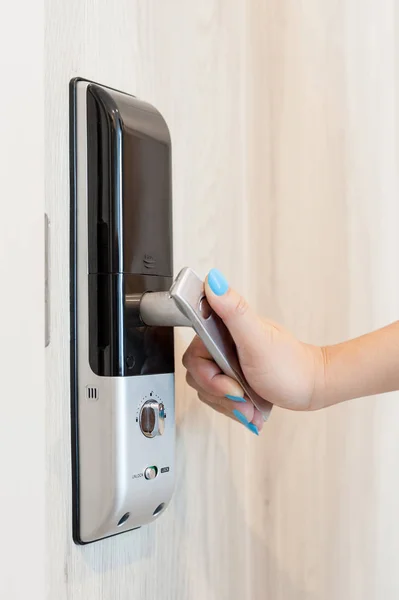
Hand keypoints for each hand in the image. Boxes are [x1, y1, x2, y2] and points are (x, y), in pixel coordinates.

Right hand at [182, 269, 324, 434]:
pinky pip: (219, 399)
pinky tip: (250, 406)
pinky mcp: (232, 379)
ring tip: (250, 403)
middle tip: (242, 393)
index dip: (207, 375)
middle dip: (221, 393)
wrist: (311, 388)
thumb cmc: (290, 366)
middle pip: (198, 377)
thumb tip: (213, 281)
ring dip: (230, 404)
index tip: (229, 383)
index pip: (193, 357)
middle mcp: (222, 344)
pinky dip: (234, 408)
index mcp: (223, 330)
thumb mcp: (258, 338)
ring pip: (208, 391)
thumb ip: (234, 310)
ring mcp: (227, 363)